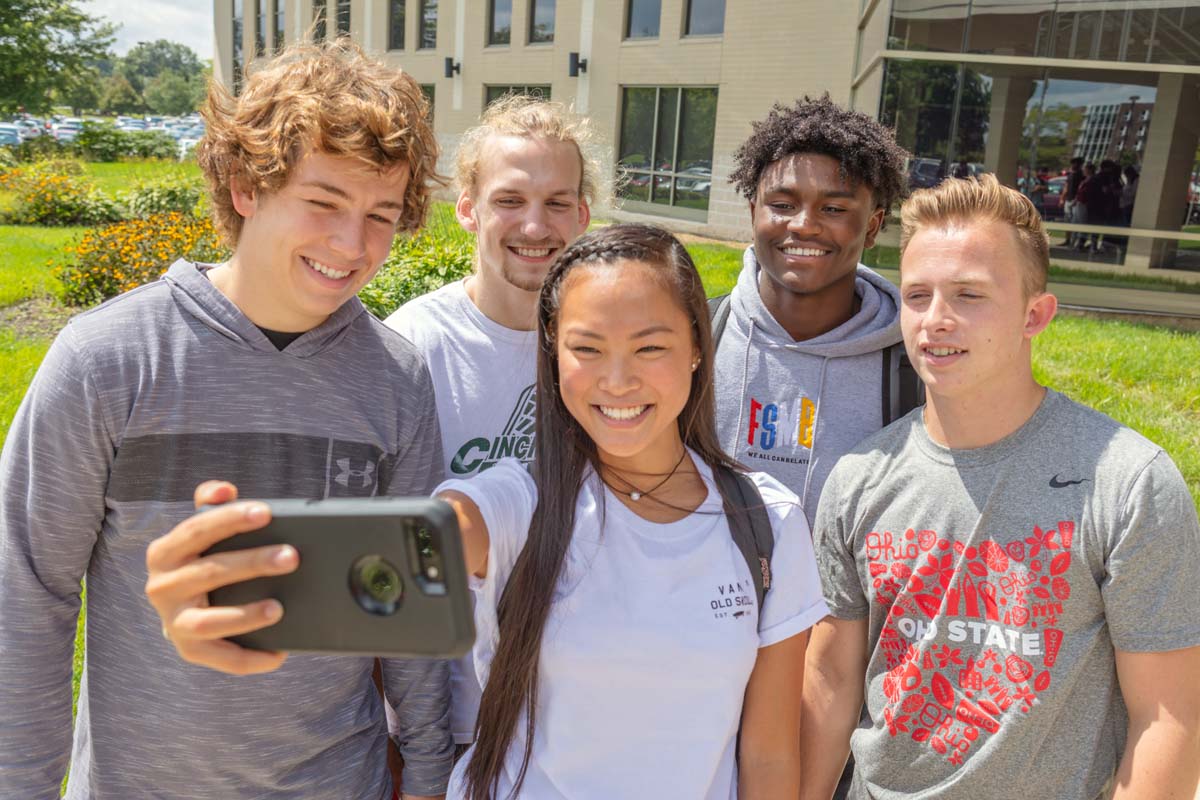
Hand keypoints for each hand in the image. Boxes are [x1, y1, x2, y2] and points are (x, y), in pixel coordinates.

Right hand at [145, 481, 298, 674]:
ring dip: (245, 616)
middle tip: (291, 556)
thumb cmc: (202, 560)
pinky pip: (221, 658)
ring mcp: (174, 622)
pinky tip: (279, 654)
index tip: (266, 512)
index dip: (230, 519)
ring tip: (279, 608)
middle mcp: (163, 587)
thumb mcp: (201, 532)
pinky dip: (251, 659)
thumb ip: (211, 505)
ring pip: (209, 621)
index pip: (196, 530)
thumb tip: (223, 489)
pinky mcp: (189, 650)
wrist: (182, 607)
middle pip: (210, 572)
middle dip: (253, 563)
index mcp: (165, 552)